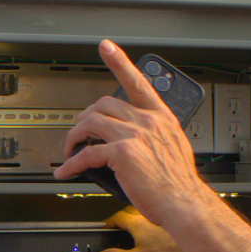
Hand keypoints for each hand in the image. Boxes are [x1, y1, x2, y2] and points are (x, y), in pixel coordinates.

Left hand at [55, 41, 217, 224]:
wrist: (184, 204)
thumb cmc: (179, 183)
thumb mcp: (174, 148)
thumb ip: (155, 136)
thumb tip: (135, 140)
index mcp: (161, 118)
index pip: (138, 82)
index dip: (120, 62)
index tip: (107, 47)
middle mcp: (147, 122)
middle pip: (104, 104)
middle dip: (85, 117)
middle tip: (79, 131)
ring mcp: (134, 135)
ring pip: (91, 123)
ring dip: (74, 136)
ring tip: (69, 149)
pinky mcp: (122, 153)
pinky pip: (86, 154)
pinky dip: (71, 164)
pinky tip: (67, 171)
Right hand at [98, 207, 186, 251]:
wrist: (192, 247)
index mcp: (136, 223)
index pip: (117, 217)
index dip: (109, 222)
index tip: (105, 226)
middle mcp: (148, 216)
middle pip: (129, 210)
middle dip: (121, 216)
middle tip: (117, 224)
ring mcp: (160, 217)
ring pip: (144, 211)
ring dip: (137, 215)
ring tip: (134, 224)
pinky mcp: (171, 220)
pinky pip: (157, 215)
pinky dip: (151, 219)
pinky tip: (155, 228)